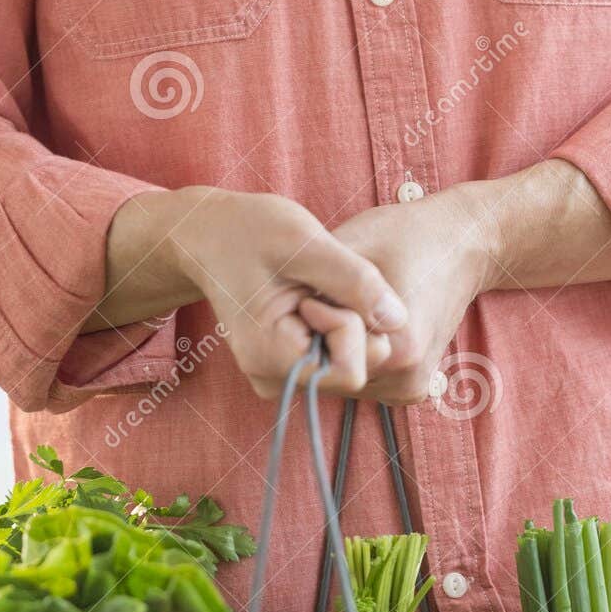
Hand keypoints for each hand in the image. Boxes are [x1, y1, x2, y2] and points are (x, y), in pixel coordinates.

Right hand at [99, 187, 405, 397]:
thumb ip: (354, 280)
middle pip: (353, 370)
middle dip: (352, 323)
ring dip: (345, 322)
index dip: (352, 323)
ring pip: (348, 363)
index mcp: (269, 358)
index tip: (320, 286)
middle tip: (319, 285)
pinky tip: (310, 300)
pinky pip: (336, 358)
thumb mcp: (305, 242)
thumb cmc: (250, 230)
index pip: (350, 369)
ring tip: (310, 290)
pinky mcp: (288, 368)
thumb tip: (400, 320)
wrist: (210, 236)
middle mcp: (272, 380)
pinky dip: (336, 328)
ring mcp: (280, 377)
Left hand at [325, 186, 489, 403]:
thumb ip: (317, 284)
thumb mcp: (352, 245)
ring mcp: (411, 387)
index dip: (311, 320)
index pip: (321, 354)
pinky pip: (364, 379)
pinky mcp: (412, 388)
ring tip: (352, 310)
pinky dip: (355, 356)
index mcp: (396, 347)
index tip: (317, 292)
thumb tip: (283, 316)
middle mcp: (406, 378)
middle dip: (322, 339)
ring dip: (337, 350)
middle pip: (334, 371)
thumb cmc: (405, 235)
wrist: (462, 244)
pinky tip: (364, 327)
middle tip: (330, 300)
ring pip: (346, 378)